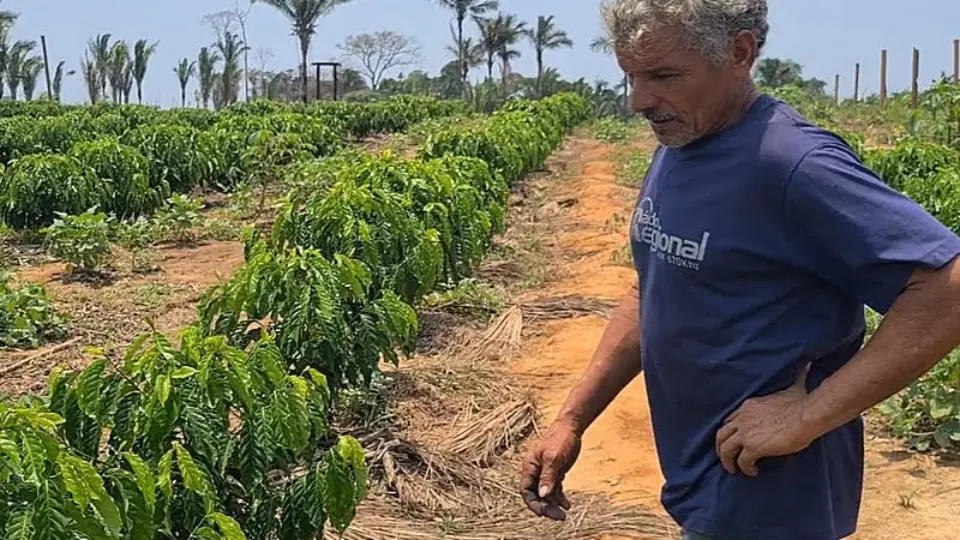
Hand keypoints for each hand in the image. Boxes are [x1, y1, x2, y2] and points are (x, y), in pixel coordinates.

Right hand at [520, 419, 581, 519]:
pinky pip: (554, 490)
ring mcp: (545, 473)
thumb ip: (548, 476)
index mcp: (530, 467)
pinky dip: (559, 498)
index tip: (543, 513)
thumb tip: (543, 494)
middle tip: (559, 517)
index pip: (526, 491)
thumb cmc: (560, 439)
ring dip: (553, 505)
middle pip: (536, 495)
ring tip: (565, 513)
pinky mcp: (554, 473)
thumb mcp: (554, 458)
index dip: (533, 503)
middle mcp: (535, 472)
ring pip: (545, 494)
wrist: (571, 428)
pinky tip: (567, 504)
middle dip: (546, 507)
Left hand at [715, 362, 817, 476]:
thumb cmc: (802, 402)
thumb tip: (808, 364)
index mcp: (748, 406)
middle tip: (726, 458)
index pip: (730, 420)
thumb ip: (796, 377)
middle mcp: (742, 418)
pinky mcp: (753, 447)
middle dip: (721, 447)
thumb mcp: (794, 386)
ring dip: (727, 461)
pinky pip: (742, 461)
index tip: (733, 440)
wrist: (806, 415)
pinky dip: (744, 468)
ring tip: (733, 469)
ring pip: (725, 449)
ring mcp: (746, 433)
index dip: (729, 431)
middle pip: (721, 435)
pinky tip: (752, 472)